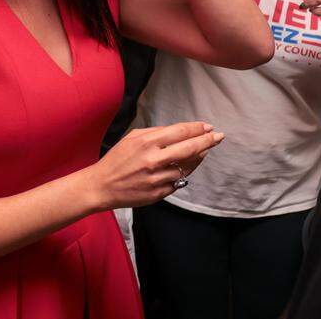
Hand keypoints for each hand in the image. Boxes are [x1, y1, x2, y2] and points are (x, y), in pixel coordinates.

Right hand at [84, 122, 224, 209]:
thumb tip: (181, 131)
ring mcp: (157, 178)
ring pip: (187, 167)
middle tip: (218, 137)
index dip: (198, 129)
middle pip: (190, 148)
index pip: (181, 132)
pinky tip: (186, 166)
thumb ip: (156, 133)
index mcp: (147, 143)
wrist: (102, 186)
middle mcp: (154, 160)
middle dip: (208, 141)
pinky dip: (185, 173)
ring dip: (198, 158)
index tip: (208, 127)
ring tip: (203, 151)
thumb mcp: (132, 138)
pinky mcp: (158, 193)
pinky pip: (179, 182)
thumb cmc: (117, 160)